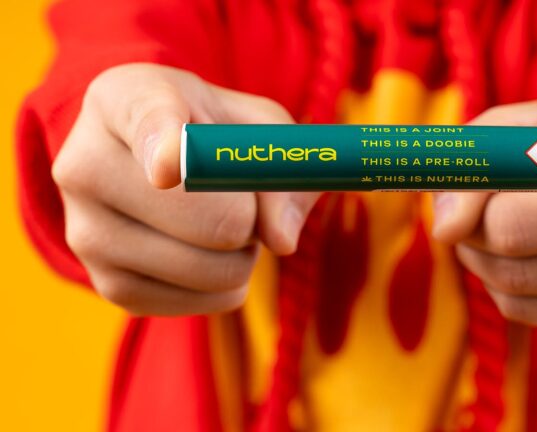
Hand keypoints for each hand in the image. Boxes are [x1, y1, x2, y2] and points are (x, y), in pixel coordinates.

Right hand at [52, 64, 320, 315]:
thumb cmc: (211, 134)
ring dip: (242, 253)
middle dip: (248, 216)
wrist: (150, 164)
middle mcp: (85, 165)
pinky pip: (205, 301)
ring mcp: (86, 232)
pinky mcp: (108, 285)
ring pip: (212, 269)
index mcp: (124, 98)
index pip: (145, 121)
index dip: (162, 146)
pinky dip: (228, 284)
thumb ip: (281, 166)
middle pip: (204, 219)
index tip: (168, 169)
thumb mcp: (257, 125)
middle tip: (241, 197)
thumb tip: (281, 239)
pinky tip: (207, 252)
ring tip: (220, 221)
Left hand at [432, 85, 536, 332]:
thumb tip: (446, 229)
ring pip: (517, 279)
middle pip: (521, 231)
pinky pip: (526, 310)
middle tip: (470, 210)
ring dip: (479, 256)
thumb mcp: (515, 129)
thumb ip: (476, 164)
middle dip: (474, 224)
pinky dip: (499, 287)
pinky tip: (515, 259)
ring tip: (490, 229)